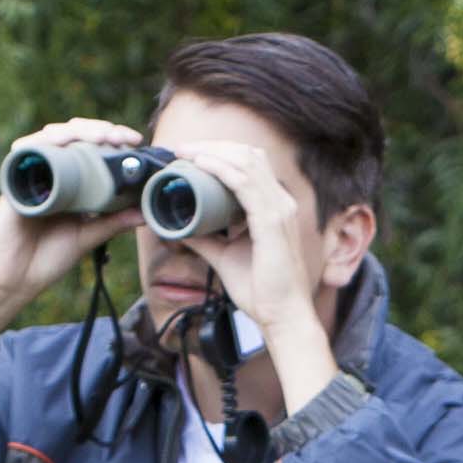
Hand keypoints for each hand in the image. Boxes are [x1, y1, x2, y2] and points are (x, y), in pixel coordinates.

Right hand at [0, 118, 143, 357]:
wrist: (11, 281)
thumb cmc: (45, 260)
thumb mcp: (86, 237)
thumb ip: (113, 223)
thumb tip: (144, 213)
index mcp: (69, 183)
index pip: (91, 149)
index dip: (112, 139)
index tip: (135, 142)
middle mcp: (50, 172)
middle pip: (75, 136)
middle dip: (101, 129)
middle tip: (123, 137)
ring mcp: (32, 173)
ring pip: (54, 136)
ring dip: (79, 130)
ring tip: (102, 136)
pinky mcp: (14, 178)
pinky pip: (28, 149)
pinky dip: (46, 140)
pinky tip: (64, 138)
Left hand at [177, 135, 342, 384]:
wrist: (283, 316)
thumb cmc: (262, 290)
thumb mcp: (225, 256)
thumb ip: (206, 239)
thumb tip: (179, 227)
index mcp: (275, 207)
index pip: (251, 164)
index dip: (221, 153)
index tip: (189, 155)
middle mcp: (281, 202)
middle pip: (248, 155)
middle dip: (213, 146)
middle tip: (182, 149)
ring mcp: (280, 210)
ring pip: (246, 162)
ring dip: (212, 152)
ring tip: (185, 152)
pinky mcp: (272, 222)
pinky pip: (245, 184)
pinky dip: (221, 169)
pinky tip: (201, 165)